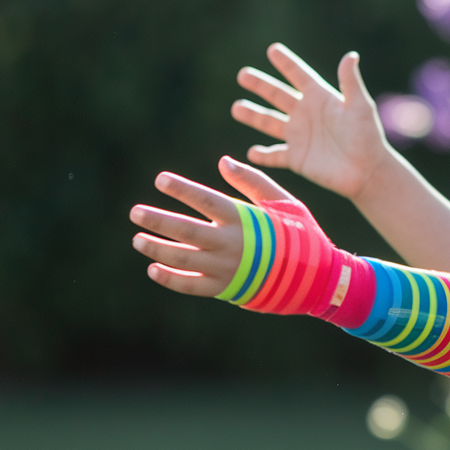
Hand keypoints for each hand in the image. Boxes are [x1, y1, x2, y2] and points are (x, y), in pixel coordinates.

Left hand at [130, 156, 292, 296]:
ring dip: (157, 248)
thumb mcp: (283, 201)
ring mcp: (225, 268)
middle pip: (186, 230)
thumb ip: (252, 181)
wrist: (313, 276)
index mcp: (244, 219)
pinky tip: (153, 269)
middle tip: (135, 212)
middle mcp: (230, 244)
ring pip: (182, 259)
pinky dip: (170, 279)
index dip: (182, 189)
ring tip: (137, 239)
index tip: (160, 179)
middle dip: (158, 220)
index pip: (206, 200)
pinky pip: (191, 285)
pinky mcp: (224, 288)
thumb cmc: (298, 233)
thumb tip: (223, 161)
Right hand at [232, 43, 389, 200]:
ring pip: (270, 122)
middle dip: (260, 85)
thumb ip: (350, 83)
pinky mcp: (296, 158)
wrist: (368, 171)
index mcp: (320, 98)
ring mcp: (299, 136)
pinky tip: (251, 152)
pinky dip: (263, 155)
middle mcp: (306, 114)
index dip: (287, 63)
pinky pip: (274, 156)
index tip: (273, 49)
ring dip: (253, 115)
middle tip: (243, 75)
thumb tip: (351, 56)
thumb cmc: (368, 136)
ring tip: (237, 108)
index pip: (299, 76)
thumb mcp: (360, 107)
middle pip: (278, 95)